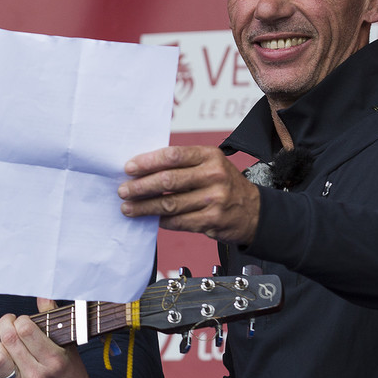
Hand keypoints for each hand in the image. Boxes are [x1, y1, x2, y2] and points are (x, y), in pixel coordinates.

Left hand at [0, 299, 98, 377]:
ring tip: (2, 345)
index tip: (21, 321)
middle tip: (9, 325)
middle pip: (9, 340)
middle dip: (5, 325)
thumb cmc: (71, 376)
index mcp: (55, 361)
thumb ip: (54, 319)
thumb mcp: (69, 347)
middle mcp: (37, 377)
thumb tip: (42, 295)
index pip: (25, 329)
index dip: (19, 320)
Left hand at [119, 145, 260, 244]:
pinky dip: (161, 221)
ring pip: (169, 204)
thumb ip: (182, 164)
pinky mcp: (212, 220)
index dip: (147, 162)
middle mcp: (213, 175)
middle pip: (168, 180)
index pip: (173, 156)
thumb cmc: (223, 184)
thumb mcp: (209, 164)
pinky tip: (151, 219)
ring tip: (128, 208)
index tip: (128, 168)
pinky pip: (178, 221)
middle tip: (123, 191)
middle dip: (140, 187)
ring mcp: (214, 199)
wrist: (253, 210)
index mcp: (209, 156)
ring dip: (144, 207)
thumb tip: (142, 169)